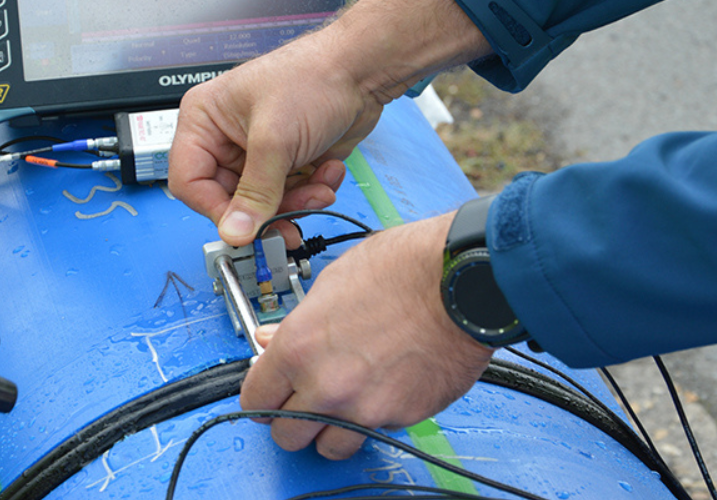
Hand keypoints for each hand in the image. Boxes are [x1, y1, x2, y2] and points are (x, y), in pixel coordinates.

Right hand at [170, 26, 381, 245]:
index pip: (190, 182)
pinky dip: (312, 191)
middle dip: (268, 209)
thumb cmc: (313, 76)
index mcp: (205, 120)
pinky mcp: (287, 161)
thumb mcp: (275, 139)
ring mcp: (258, 151)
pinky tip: (327, 171)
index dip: (215, 209)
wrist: (361, 70)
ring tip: (319, 187)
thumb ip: (255, 191)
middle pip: (230, 199)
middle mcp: (227, 137)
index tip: (245, 227)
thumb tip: (236, 231)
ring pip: (263, 203)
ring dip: (297, 202)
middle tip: (291, 219)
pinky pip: (290, 196)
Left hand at [239, 213, 494, 459]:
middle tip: (305, 401)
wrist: (461, 281)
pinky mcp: (401, 418)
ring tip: (346, 401)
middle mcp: (326, 386)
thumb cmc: (403, 269)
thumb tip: (271, 340)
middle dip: (292, 420)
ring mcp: (364, 408)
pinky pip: (375, 431)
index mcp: (298, 348)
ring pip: (330, 447)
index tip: (270, 394)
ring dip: (332, 430)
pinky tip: (384, 386)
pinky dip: (375, 417)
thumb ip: (297, 323)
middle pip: (287, 435)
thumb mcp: (333, 282)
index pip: (255, 400)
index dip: (262, 396)